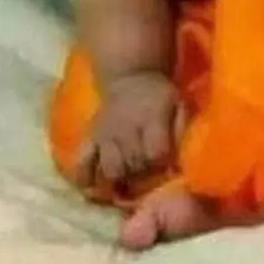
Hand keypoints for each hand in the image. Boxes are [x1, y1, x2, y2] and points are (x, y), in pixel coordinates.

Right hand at [75, 70, 188, 185]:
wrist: (130, 75)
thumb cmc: (158, 93)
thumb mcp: (178, 102)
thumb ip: (180, 129)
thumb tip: (178, 160)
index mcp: (151, 119)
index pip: (155, 153)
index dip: (162, 164)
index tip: (167, 165)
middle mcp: (126, 128)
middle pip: (134, 165)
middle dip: (144, 175)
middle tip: (149, 173)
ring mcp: (106, 135)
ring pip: (111, 169)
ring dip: (121, 179)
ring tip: (128, 181)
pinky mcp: (91, 138)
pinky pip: (83, 162)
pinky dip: (86, 178)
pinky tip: (92, 189)